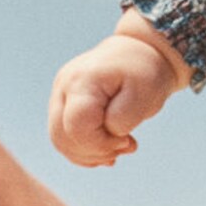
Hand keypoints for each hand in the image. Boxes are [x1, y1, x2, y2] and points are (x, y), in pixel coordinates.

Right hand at [48, 19, 186, 165]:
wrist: (142, 52)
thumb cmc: (146, 72)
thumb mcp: (145, 95)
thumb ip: (122, 120)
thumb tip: (106, 138)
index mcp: (82, 80)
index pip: (76, 128)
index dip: (100, 144)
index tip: (128, 140)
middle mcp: (64, 85)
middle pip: (62, 136)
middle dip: (94, 151)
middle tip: (126, 145)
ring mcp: (59, 93)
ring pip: (60, 140)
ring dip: (89, 153)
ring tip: (119, 147)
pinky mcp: (63, 102)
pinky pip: (64, 135)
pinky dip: (84, 148)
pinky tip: (107, 148)